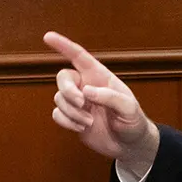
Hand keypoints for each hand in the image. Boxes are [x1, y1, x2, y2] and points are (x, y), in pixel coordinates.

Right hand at [45, 31, 159, 173]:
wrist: (129, 145)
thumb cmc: (133, 121)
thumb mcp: (129, 108)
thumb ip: (109, 97)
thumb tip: (86, 91)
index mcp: (100, 76)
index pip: (79, 56)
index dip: (63, 45)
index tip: (48, 36)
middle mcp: (86, 86)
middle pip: (63, 77)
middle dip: (68, 90)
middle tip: (81, 103)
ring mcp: (78, 102)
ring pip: (59, 98)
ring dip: (72, 112)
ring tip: (89, 123)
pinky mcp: (72, 118)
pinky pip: (57, 114)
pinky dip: (67, 122)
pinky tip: (82, 128)